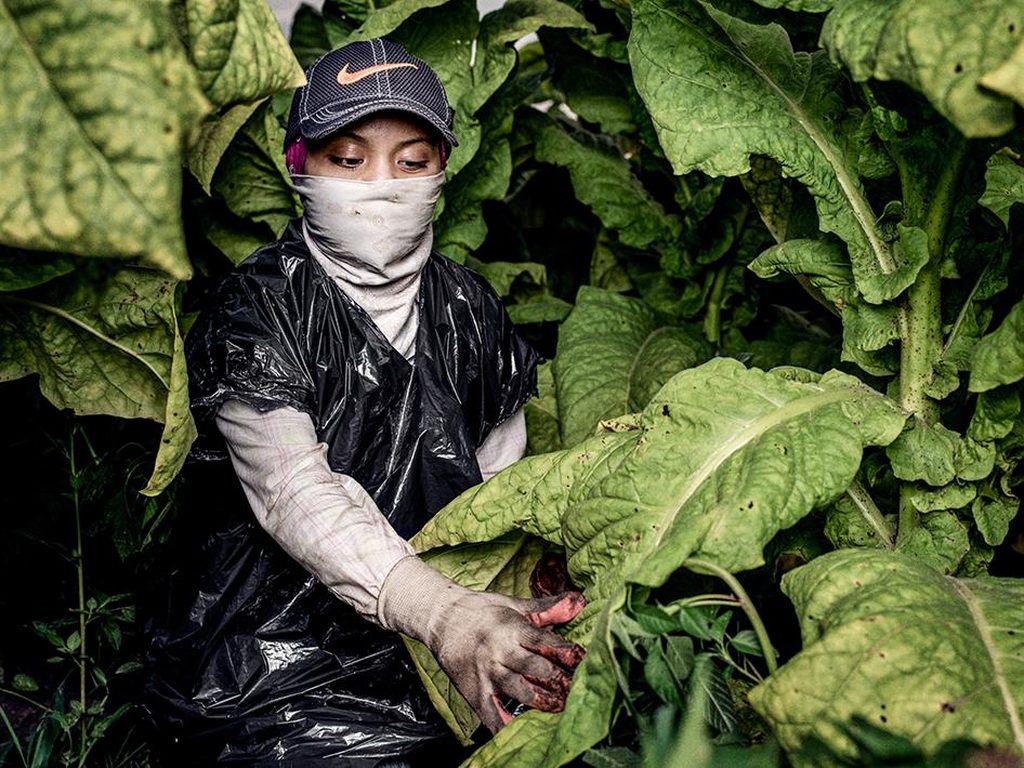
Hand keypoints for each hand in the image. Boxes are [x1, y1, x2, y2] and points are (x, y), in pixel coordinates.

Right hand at [378, 557, 585, 731]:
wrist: (440, 617)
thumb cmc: (481, 609)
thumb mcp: (514, 604)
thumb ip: (547, 608)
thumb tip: (579, 600)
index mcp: (511, 628)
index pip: (543, 641)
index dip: (565, 651)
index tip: (582, 659)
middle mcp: (499, 651)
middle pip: (533, 668)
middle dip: (557, 679)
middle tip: (576, 689)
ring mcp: (486, 673)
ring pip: (516, 691)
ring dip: (540, 701)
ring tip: (559, 708)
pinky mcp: (473, 691)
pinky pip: (490, 714)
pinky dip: (505, 725)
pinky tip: (520, 732)